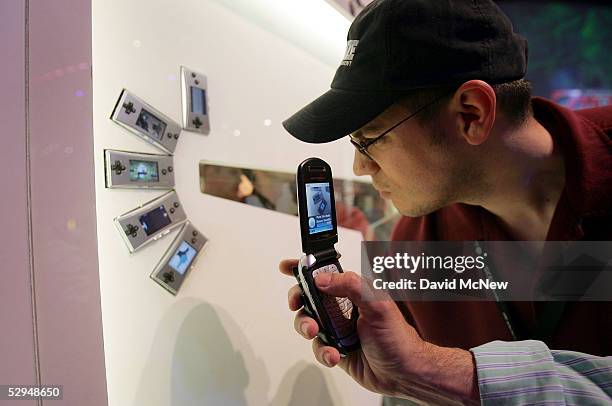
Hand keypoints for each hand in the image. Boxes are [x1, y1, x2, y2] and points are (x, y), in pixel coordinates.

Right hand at [279, 259, 478, 403]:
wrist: (404, 372)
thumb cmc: (397, 336)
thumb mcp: (376, 303)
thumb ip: (350, 286)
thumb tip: (322, 279)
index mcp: (353, 291)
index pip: (325, 274)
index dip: (304, 268)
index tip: (287, 266)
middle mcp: (342, 308)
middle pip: (308, 298)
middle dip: (299, 301)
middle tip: (297, 305)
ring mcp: (338, 328)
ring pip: (308, 323)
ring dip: (306, 327)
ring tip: (315, 332)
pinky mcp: (335, 349)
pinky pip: (317, 347)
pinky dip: (322, 351)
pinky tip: (335, 354)